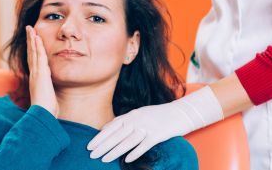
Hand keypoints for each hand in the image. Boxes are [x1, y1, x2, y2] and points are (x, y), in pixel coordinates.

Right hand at [26, 25, 58, 116]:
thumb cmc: (47, 108)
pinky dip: (37, 47)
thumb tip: (51, 90)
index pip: (34, 60)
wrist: (43, 114)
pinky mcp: (40, 74)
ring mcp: (37, 73)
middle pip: (31, 53)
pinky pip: (39, 57)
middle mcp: (35, 74)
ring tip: (31, 29)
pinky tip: (37, 38)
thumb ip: (48, 90)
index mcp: (37, 78)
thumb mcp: (48, 96)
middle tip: (29, 29)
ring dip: (32, 40)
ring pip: (34, 52)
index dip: (33, 49)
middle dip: (30, 40)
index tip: (33, 40)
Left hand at [87, 86, 222, 162]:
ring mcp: (148, 127)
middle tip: (91, 154)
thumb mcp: (140, 113)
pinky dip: (135, 153)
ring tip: (103, 159)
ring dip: (114, 151)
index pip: (112, 127)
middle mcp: (137, 119)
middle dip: (103, 145)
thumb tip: (107, 127)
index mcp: (132, 114)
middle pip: (117, 135)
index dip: (100, 137)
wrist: (181, 112)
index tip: (90, 145)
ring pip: (127, 141)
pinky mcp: (158, 134)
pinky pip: (144, 145)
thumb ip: (124, 120)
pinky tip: (127, 160)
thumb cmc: (159, 115)